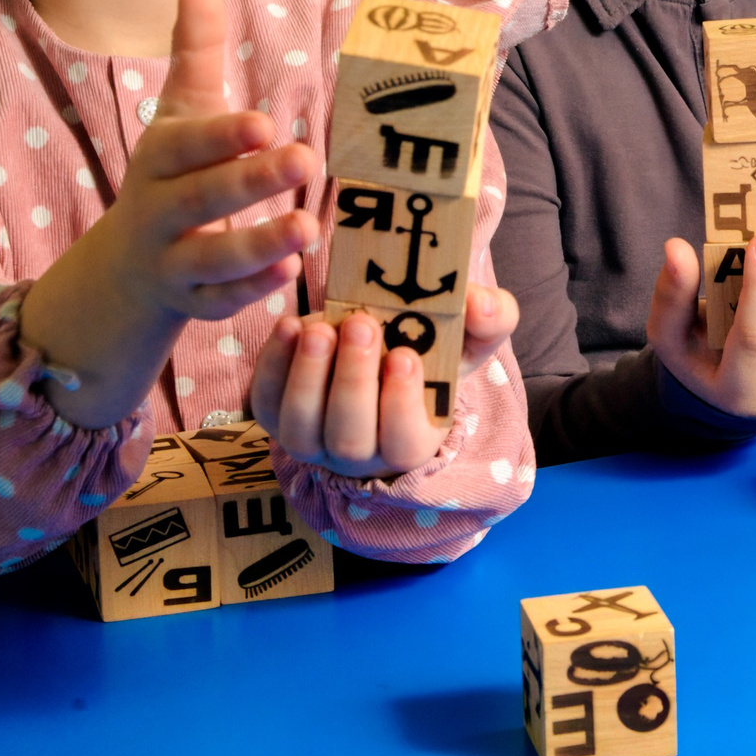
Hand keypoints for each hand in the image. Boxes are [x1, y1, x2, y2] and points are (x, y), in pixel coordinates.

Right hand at [18, 0, 314, 426]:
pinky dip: (250, 291)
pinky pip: (219, 302)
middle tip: (304, 160)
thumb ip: (194, 49)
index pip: (184, 145)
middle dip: (249, 182)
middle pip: (200, 197)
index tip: (264, 122)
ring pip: (211, 257)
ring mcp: (173, 260)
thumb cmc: (170, 171)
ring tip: (308, 229)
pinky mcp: (193, 302)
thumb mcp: (180, 110)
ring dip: (259, 245)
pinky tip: (290, 276)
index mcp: (160, 158)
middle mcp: (159, 210)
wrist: (125, 265)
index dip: (220, 136)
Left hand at [250, 284, 520, 477]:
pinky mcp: (275, 412)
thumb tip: (480, 302)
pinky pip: (265, 401)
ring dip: (309, 376)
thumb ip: (490, 317)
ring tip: (321, 328)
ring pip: (302, 428)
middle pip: (349, 438)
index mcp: (410, 441)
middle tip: (361, 325)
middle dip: (352, 382)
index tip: (405, 356)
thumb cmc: (432, 349)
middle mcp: (358, 453)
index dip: (400, 405)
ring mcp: (311, 438)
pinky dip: (274, 366)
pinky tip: (291, 327)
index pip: (403, 443)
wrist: (382, 344)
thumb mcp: (470, 334)